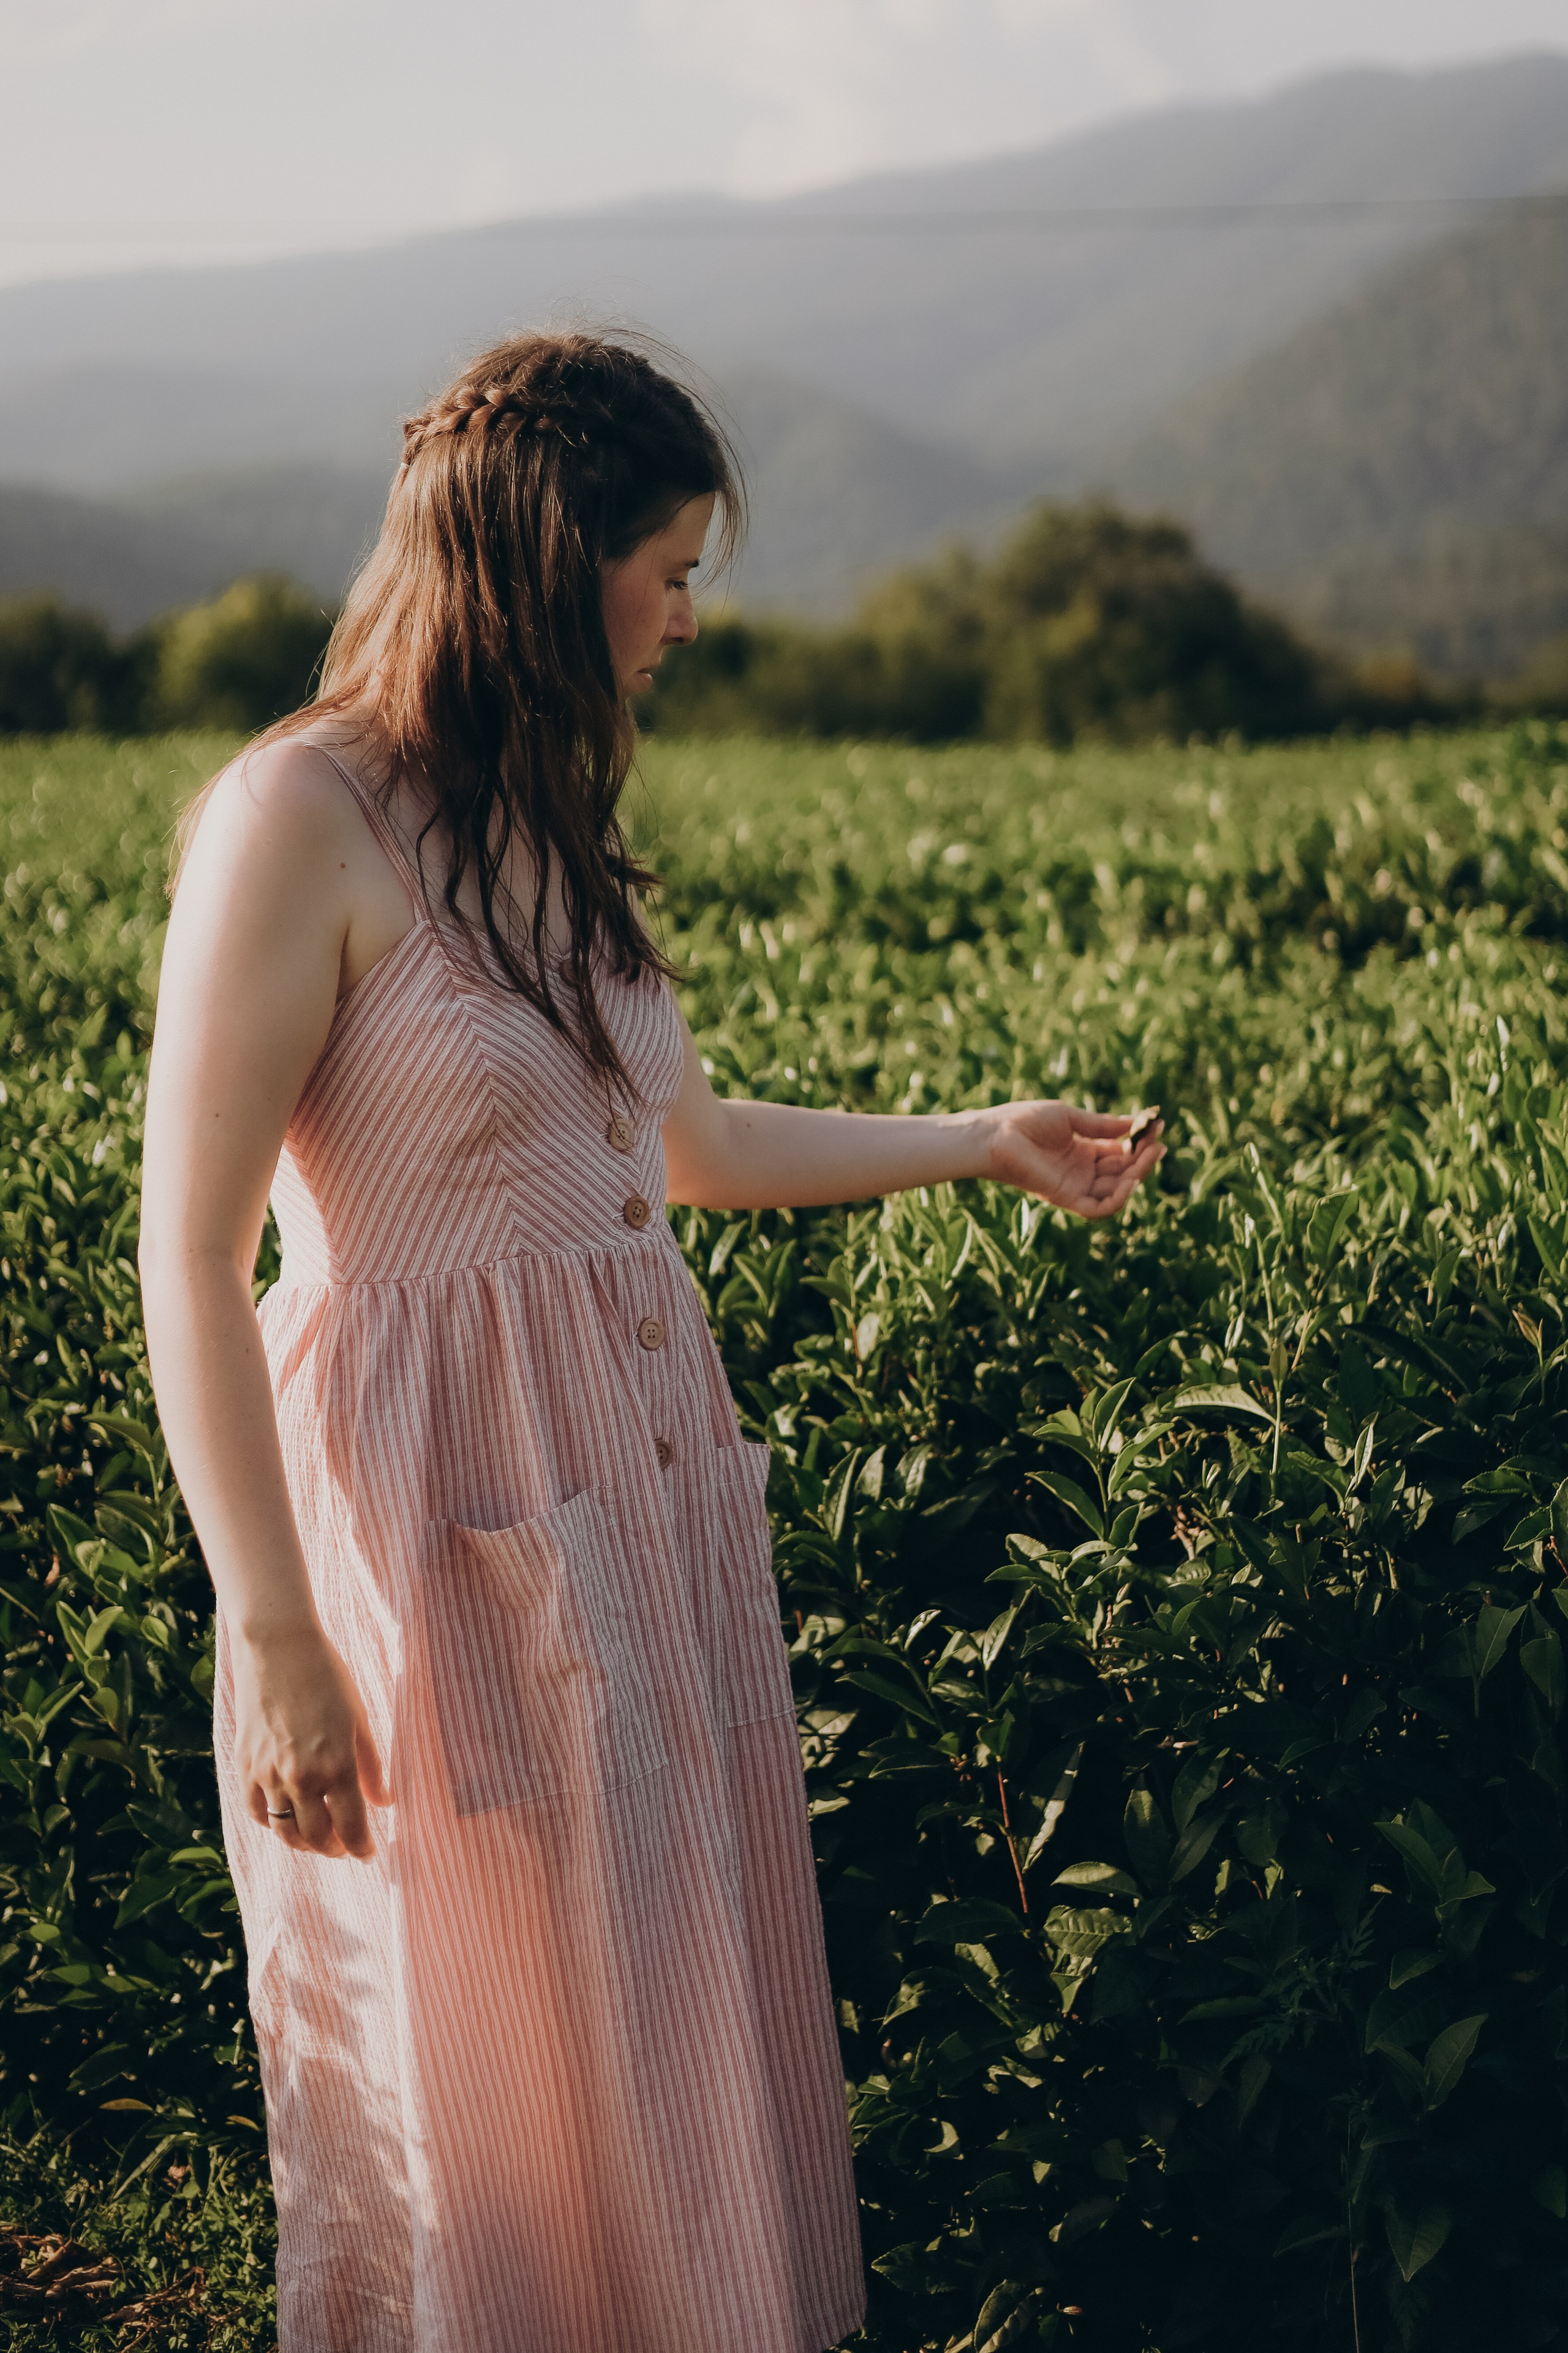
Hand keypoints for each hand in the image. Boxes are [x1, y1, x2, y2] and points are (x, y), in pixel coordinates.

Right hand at [233, 1623, 388, 1859]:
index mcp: (337, 1766)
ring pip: (285, 1832)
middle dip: (335, 1849)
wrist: (277, 1647)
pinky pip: (256, 1811)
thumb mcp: (360, 1719)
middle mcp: (302, 1778)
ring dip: (304, 1844)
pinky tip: (285, 1819)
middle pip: (318, 1836)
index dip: (362, 1847)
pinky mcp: (245, 1766)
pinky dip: (272, 1824)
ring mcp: (269, 1774)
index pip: (352, 1827)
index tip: (369, 1853)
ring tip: (318, 1841)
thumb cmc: (327, 1676)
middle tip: (345, 1848)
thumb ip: (371, 1766)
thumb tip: (384, 1802)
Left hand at [977, 1100, 1164, 1218]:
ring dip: (1136, 1176)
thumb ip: (1103, 1125)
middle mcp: (1081, 1172)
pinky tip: (1130, 1182)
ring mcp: (1075, 1187)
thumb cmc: (1024, 1121)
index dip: (1139, 1142)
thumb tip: (1137, 1122)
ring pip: (1116, 1191)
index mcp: (1082, 1151)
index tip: (1157, 1125)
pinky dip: (1117, 1200)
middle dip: (1143, 1159)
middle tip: (1159, 1144)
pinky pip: (1098, 1209)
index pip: (1120, 1152)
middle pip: (1122, 1172)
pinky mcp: (1066, 1199)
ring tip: (1148, 1156)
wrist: (995, 1135)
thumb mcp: (1071, 1119)